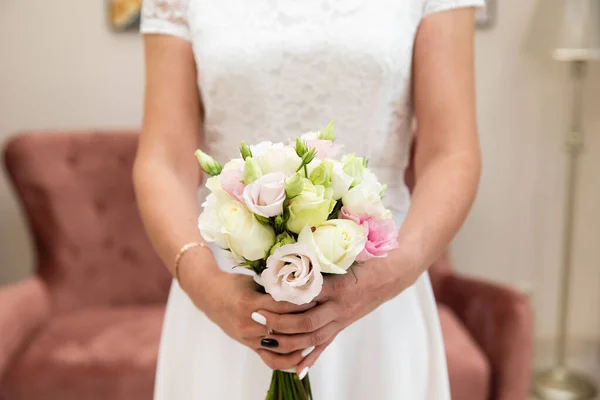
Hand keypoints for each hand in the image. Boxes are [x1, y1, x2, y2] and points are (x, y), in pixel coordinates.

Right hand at [179, 254, 315, 370]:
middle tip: (322, 315)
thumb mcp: (252, 280)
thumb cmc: (233, 284)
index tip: (317, 297)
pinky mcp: (249, 346)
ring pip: (280, 345)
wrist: (209, 296)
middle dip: (304, 321)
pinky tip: (302, 353)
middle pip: (283, 327)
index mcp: (249, 304)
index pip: (282, 306)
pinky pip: (271, 360)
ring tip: (316, 333)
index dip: (301, 302)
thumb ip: (273, 286)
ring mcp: (248, 338)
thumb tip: (300, 284)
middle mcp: (248, 324)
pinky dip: (288, 360)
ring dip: (300, 341)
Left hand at [254, 253, 419, 373]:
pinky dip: (311, 358)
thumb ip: (318, 257)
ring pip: (313, 337)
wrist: (391, 274)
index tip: (264, 292)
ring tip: (267, 340)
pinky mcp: (343, 326)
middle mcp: (339, 306)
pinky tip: (297, 369)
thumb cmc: (366, 259)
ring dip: (289, 341)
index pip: (307, 294)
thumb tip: (290, 252)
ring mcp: (342, 318)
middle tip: (259, 317)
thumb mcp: (343, 255)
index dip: (284, 295)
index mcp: (338, 285)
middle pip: (307, 321)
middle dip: (281, 322)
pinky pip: (325, 344)